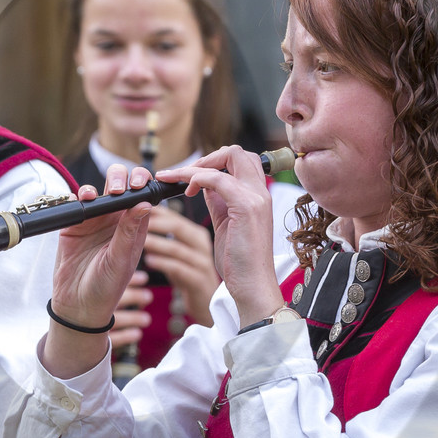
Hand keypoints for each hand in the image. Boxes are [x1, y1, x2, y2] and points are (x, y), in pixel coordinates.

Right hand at [42, 165, 154, 379]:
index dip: (143, 184)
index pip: (142, 196)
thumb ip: (130, 231)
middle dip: (119, 179)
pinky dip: (75, 197)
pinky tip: (79, 201)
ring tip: (94, 196)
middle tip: (118, 189)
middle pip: (119, 186)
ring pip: (96, 191)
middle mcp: (114, 221)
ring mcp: (93, 222)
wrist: (77, 306)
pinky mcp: (73, 226)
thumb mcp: (121, 260)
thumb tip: (145, 203)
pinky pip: (74, 203)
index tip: (141, 183)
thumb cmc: (106, 288)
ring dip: (96, 187)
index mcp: (134, 228)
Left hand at [143, 207, 218, 327]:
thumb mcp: (179, 254)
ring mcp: (202, 262)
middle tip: (133, 219)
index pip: (175, 216)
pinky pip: (178, 268)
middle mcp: (202, 245)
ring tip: (137, 240)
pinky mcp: (199, 280)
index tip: (135, 206)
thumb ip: (166, 238)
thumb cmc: (189, 276)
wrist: (206, 305)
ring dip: (155, 243)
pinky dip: (162, 263)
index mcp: (196, 235)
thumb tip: (143, 221)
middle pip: (178, 227)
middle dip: (155, 222)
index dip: (156, 210)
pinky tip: (148, 261)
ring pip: (177, 248)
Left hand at [157, 145, 281, 328]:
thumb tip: (204, 184)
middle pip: (237, 152)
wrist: (252, 286)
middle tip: (184, 174)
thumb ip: (219, 201)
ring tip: (175, 180)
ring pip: (228, 158)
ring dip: (195, 167)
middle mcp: (261, 192)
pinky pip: (218, 179)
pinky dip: (198, 179)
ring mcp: (256, 198)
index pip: (241, 160)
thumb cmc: (239, 261)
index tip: (191, 176)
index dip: (215, 161)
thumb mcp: (226, 223)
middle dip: (207, 157)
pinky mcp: (247, 207)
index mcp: (258, 196)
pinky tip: (187, 192)